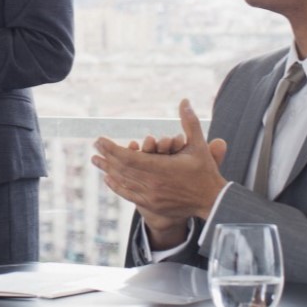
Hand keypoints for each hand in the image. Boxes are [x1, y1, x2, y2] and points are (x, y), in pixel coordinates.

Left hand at [93, 99, 227, 246]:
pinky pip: (128, 195)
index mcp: (161, 167)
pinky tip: (108, 179)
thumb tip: (184, 100)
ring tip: (96, 160)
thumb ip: (189, 122)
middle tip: (94, 146)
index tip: (99, 139)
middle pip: (121, 169)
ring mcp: (150, 196)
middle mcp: (152, 183)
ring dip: (108, 170)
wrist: (212, 201)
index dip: (111, 148)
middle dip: (106, 156)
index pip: (128, 157)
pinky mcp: (151, 205)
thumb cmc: (205, 171)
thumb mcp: (198, 145)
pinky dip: (117, 186)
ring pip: (123, 182)